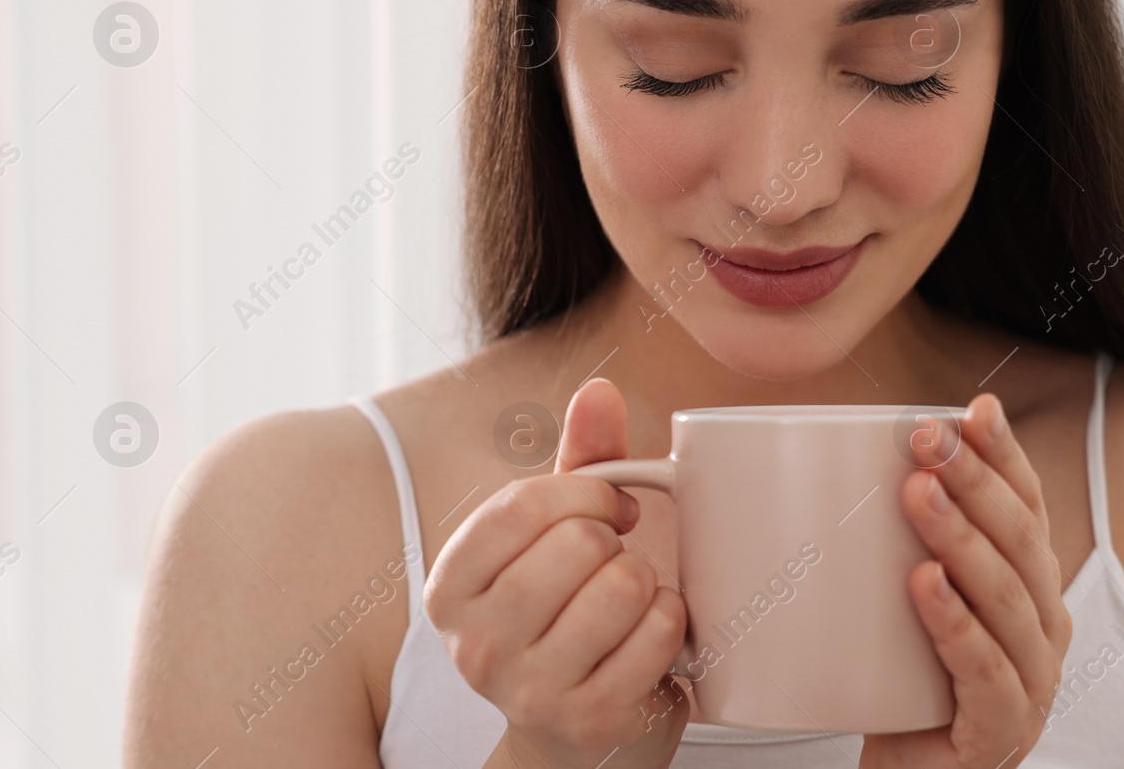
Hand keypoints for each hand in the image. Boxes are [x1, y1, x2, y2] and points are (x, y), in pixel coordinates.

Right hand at [425, 379, 689, 768]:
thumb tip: (598, 390)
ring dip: (647, 585)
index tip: (611, 507)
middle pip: (578, 543)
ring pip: (623, 583)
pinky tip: (650, 641)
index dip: (585, 492)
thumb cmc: (567, 618)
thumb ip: (580, 460)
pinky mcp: (589, 720)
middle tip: (616, 567)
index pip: (522, 504)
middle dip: (617, 544)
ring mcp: (529, 689)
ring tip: (629, 608)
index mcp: (451, 587)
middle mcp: (475, 644)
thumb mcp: (559, 537)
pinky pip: (660, 630)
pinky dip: (672, 623)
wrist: (579, 741)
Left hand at [861, 394, 1070, 768]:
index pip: (1027, 506)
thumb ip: (892, 536)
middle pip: (1020, 541)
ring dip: (963, 540)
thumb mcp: (906, 598)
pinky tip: (926, 587)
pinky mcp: (1000, 732)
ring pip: (1007, 600)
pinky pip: (986, 675)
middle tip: (927, 438)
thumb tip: (822, 455)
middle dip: (976, 480)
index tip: (974, 408)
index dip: (1006, 456)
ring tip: (919, 494)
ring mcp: (1031, 682)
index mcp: (1029, 585)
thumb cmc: (905, 682)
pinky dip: (957, 627)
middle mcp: (1043, 626)